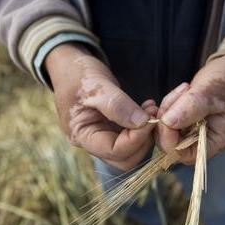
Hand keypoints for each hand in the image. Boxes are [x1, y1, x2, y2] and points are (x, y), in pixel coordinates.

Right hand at [45, 43, 157, 170]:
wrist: (71, 65)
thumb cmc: (78, 74)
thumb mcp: (96, 86)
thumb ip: (117, 105)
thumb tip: (141, 122)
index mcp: (82, 135)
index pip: (113, 151)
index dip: (135, 139)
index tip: (149, 119)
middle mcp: (92, 142)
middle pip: (124, 159)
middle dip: (143, 141)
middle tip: (153, 116)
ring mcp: (103, 137)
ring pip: (131, 151)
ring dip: (145, 134)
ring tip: (151, 110)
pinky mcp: (112, 129)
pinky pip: (131, 137)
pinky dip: (143, 127)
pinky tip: (147, 109)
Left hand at [156, 55, 224, 162]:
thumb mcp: (214, 90)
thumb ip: (192, 106)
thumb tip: (167, 122)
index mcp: (217, 141)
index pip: (184, 154)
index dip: (169, 139)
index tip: (167, 115)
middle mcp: (205, 139)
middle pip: (172, 143)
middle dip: (166, 120)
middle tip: (176, 95)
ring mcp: (197, 129)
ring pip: (169, 129)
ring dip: (168, 109)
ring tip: (185, 88)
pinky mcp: (190, 118)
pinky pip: (172, 117)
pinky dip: (170, 104)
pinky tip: (182, 90)